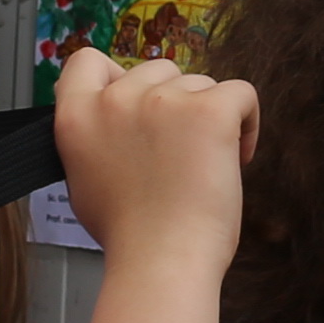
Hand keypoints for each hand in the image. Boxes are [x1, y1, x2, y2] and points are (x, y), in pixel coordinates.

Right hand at [51, 49, 255, 274]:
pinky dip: (246, 122)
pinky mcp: (208, 109)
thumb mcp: (84, 178)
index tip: (136, 104)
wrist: (161, 262)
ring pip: (200, 84)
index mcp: (77, 116)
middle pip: (156, 71)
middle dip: (173, 104)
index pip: (87, 61)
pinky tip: (236, 155)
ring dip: (207, 117)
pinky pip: (241, 94)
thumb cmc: (130, 233)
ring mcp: (163, 100)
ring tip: (202, 166)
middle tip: (178, 152)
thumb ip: (94, 136)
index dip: (115, 75)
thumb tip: (111, 118)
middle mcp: (116, 99)